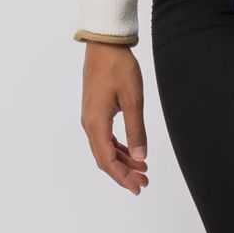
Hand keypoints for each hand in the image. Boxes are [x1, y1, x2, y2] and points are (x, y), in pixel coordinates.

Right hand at [80, 42, 149, 194]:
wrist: (105, 45)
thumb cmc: (118, 68)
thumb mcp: (133, 100)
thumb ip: (136, 131)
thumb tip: (140, 157)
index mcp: (96, 123)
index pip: (107, 160)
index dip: (123, 177)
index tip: (138, 187)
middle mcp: (89, 124)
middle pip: (104, 158)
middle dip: (124, 173)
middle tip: (144, 182)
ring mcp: (91, 118)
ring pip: (105, 149)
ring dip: (123, 161)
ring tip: (142, 170)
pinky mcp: (96, 111)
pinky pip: (105, 137)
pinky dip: (119, 148)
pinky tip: (133, 152)